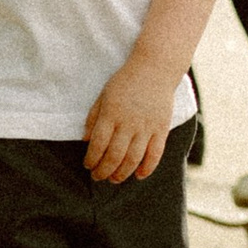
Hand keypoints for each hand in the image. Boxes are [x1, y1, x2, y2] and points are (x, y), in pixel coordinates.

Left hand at [83, 58, 177, 184]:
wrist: (155, 69)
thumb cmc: (126, 81)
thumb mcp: (104, 95)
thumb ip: (94, 117)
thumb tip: (86, 140)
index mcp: (111, 113)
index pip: (98, 144)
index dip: (91, 159)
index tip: (88, 166)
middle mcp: (128, 123)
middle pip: (114, 156)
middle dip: (103, 171)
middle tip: (98, 177)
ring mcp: (146, 127)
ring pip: (133, 159)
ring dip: (122, 174)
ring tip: (114, 179)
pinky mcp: (161, 129)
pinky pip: (155, 155)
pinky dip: (147, 168)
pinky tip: (138, 175)